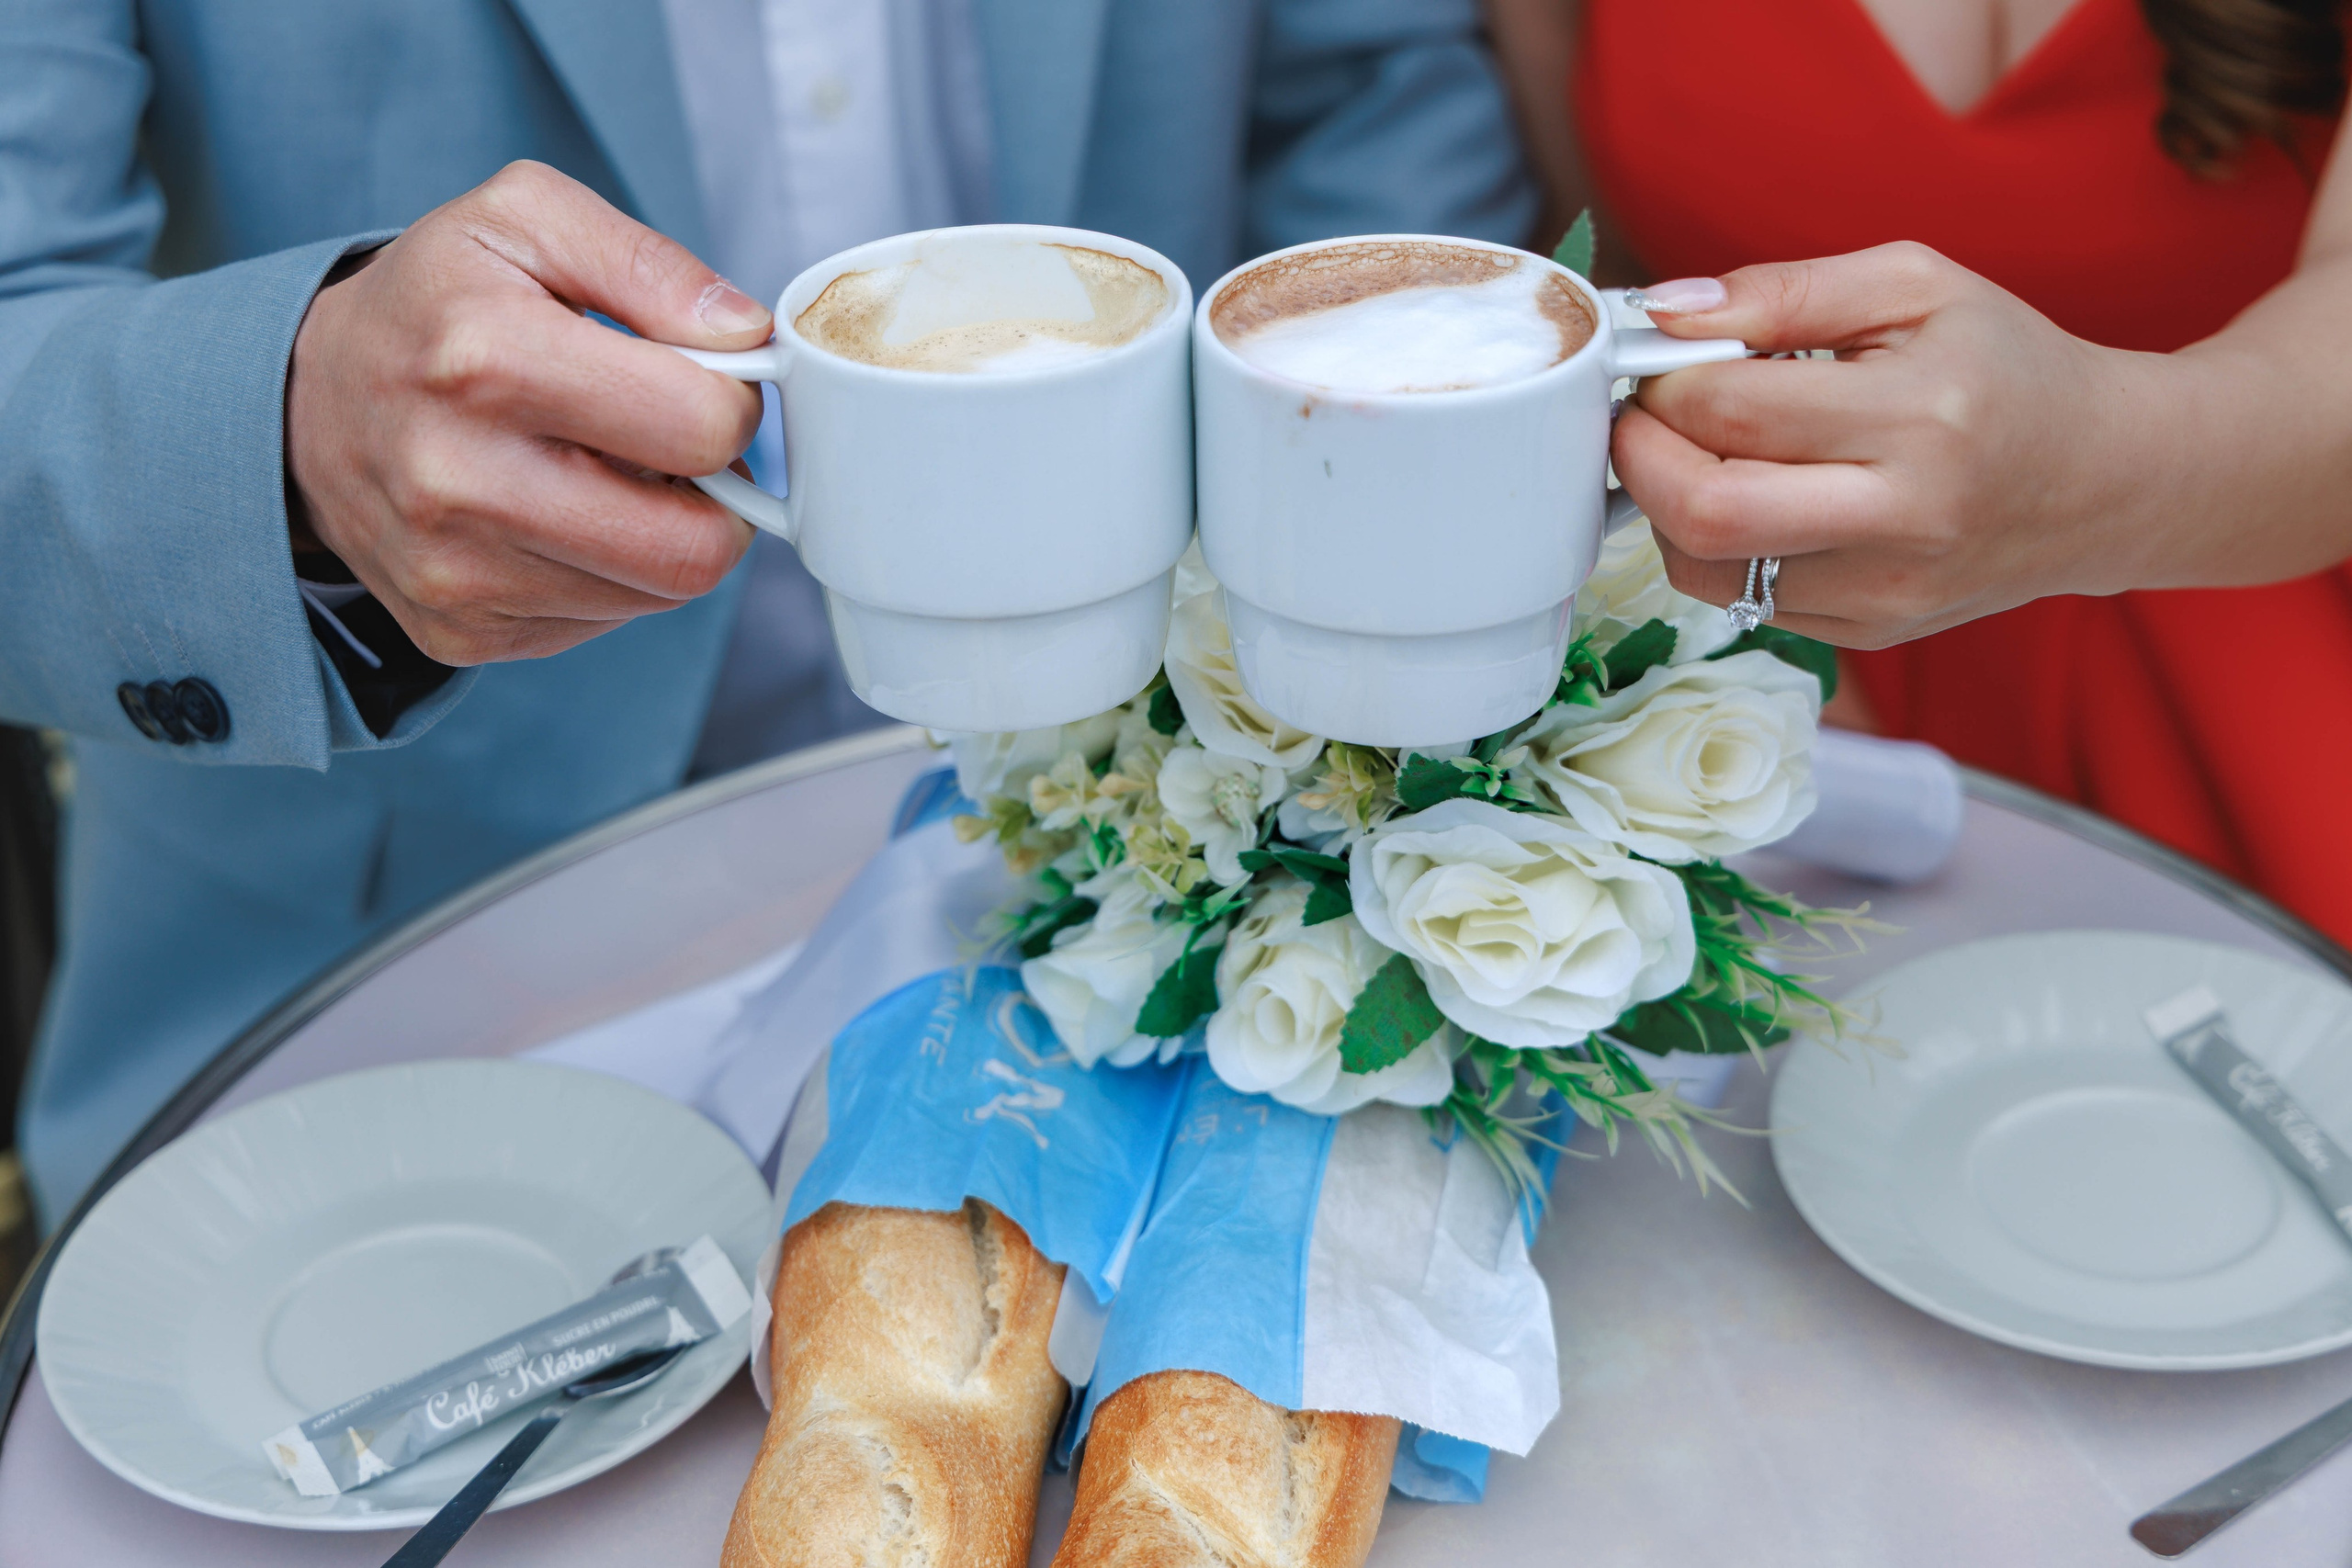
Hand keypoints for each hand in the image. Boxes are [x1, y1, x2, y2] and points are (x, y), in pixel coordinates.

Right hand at [286, 161, 768, 664]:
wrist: (307, 405)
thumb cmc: (433, 305)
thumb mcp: (524, 221)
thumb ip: (650, 262)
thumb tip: (744, 332)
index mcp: (488, 358)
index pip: (703, 428)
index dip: (732, 404)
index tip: (703, 384)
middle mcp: (462, 480)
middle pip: (694, 548)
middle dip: (719, 495)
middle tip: (679, 448)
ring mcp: (455, 572)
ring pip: (659, 594)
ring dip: (663, 534)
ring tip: (609, 472)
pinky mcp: (458, 630)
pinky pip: (603, 623)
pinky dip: (610, 573)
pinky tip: (563, 517)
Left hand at [1609, 243, 2180, 647]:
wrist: (2107, 477)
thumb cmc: (2005, 366)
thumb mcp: (1915, 285)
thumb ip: (1785, 290)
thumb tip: (1668, 309)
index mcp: (1920, 418)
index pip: (1731, 409)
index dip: (1663, 380)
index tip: (1654, 358)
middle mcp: (1903, 521)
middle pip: (1703, 513)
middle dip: (1639, 457)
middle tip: (1643, 414)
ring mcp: (1884, 592)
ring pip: (1704, 569)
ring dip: (1668, 507)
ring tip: (1701, 451)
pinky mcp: (1868, 633)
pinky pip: (1740, 599)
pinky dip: (1717, 546)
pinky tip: (1754, 496)